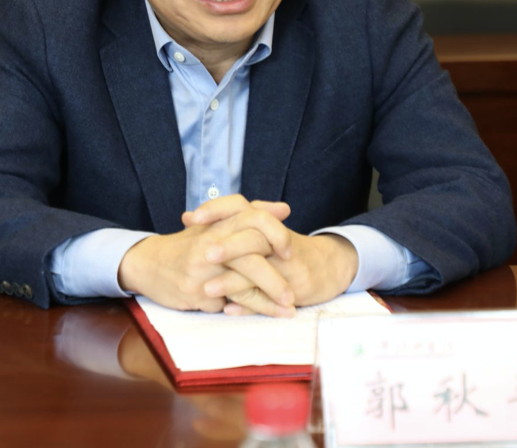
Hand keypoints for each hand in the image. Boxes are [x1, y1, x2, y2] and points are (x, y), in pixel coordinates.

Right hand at [118, 195, 296, 315]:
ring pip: (241, 283)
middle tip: (296, 293)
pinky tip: (265, 314)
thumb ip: (251, 215)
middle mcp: (211, 241)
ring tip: (289, 309)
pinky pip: (227, 303)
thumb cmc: (189, 244)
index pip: (255, 219)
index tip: (291, 252)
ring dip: (268, 300)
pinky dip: (248, 309)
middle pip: (251, 255)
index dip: (277, 234)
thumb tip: (285, 209)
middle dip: (276, 278)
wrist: (148, 263)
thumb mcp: (217, 225)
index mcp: (220, 223)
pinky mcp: (194, 290)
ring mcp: (202, 267)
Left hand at [198, 226, 359, 314]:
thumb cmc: (286, 249)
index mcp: (264, 222)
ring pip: (259, 270)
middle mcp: (276, 240)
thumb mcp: (260, 230)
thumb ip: (226, 223)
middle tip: (204, 255)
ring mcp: (287, 263)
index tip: (191, 218)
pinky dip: (249, 305)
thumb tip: (186, 217)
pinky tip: (229, 310)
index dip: (216, 210)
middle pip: (251, 236)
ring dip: (231, 281)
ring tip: (207, 290)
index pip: (239, 206)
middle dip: (227, 246)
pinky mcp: (297, 286)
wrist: (330, 265)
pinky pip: (270, 297)